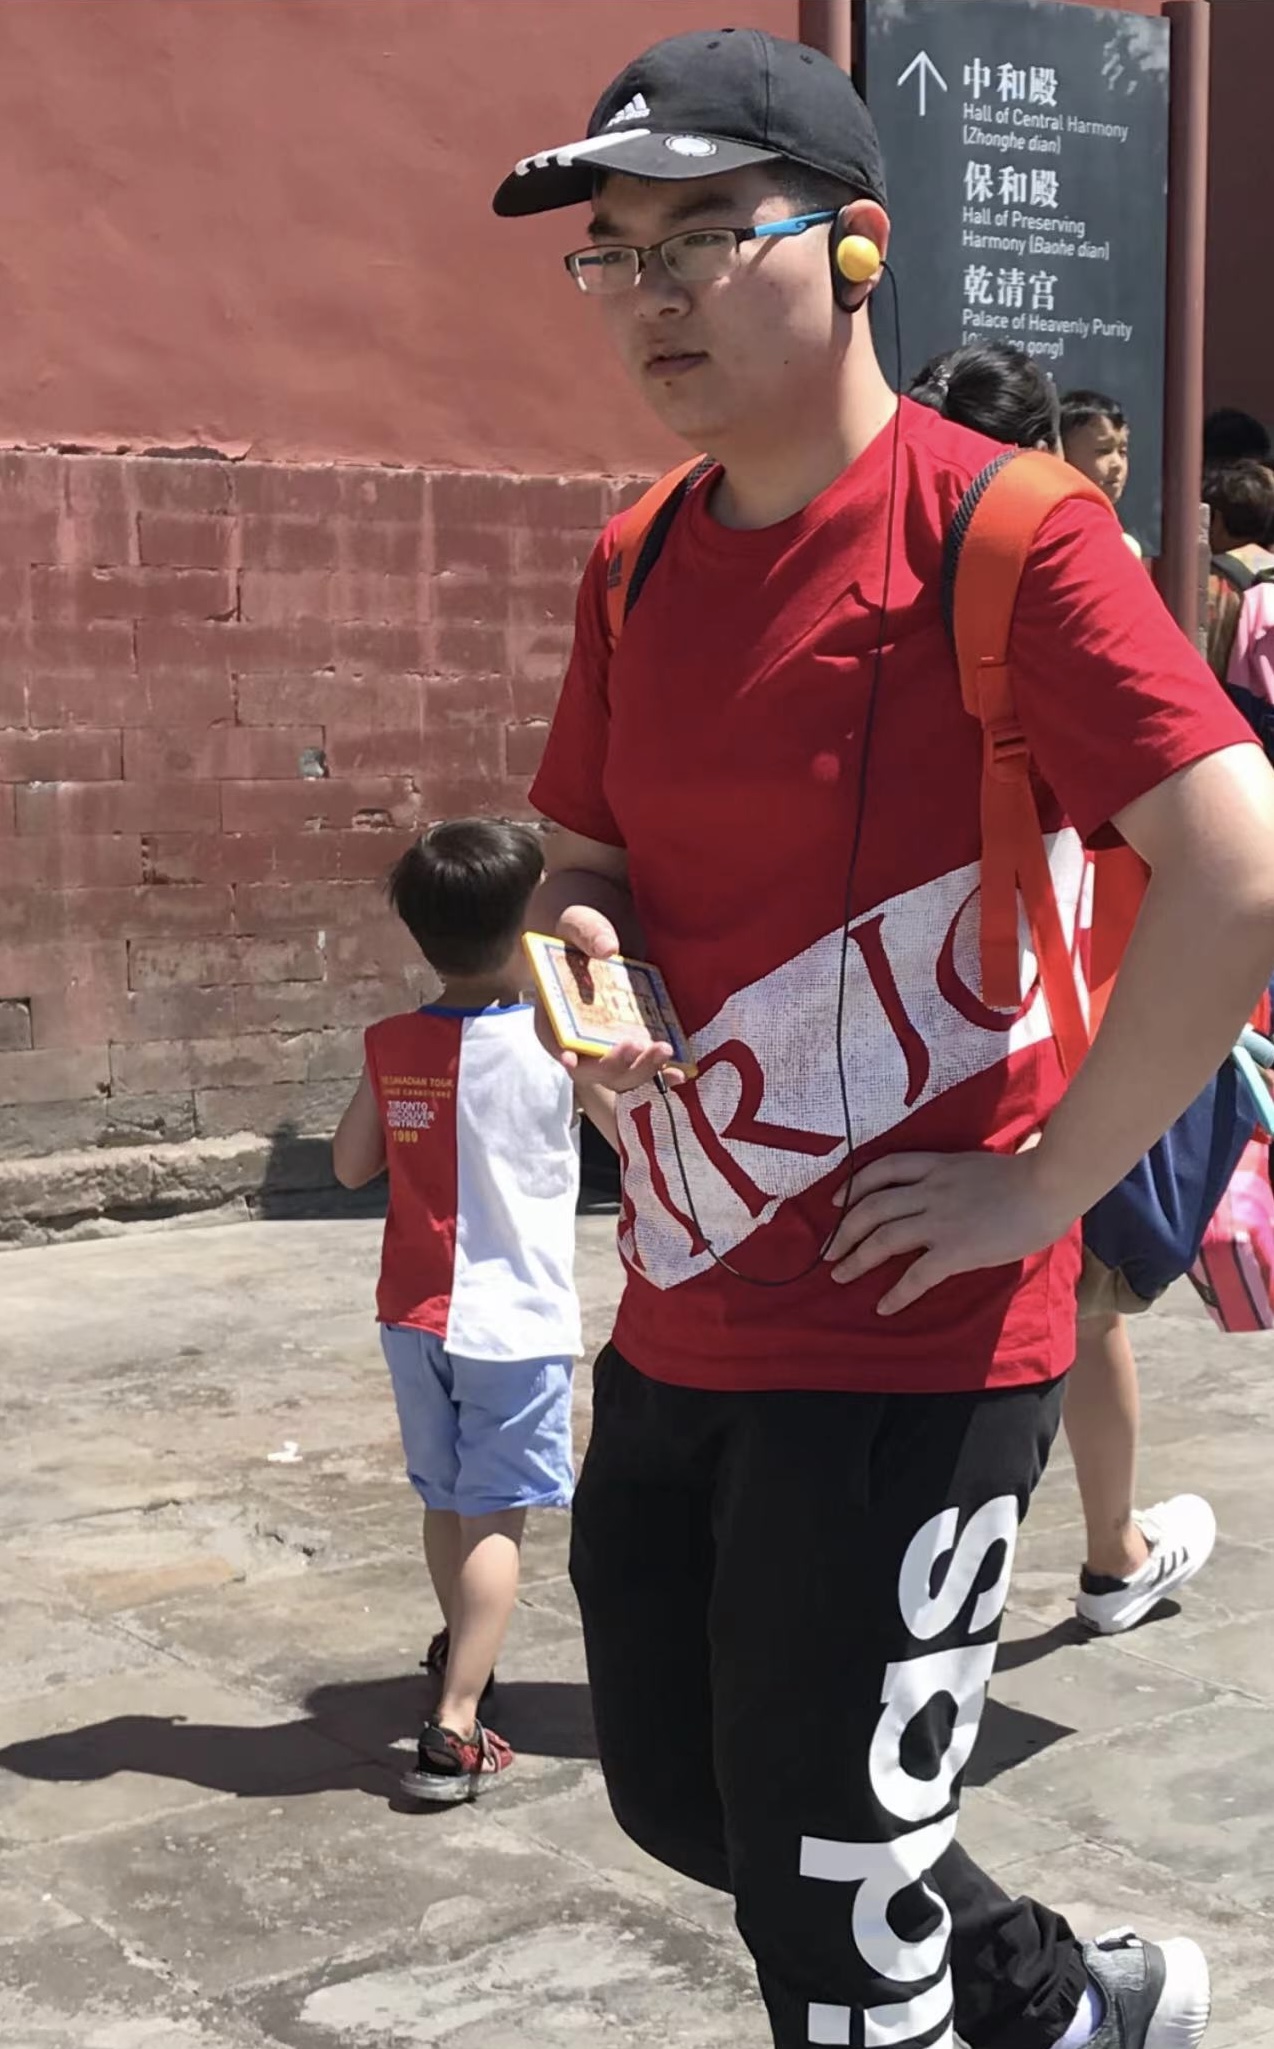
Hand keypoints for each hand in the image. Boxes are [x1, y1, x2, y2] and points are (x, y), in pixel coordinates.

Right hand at [535, 905, 682, 1094]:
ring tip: (663, 1050)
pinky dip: (662, 1070)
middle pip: (592, 1066)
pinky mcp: (640, 1030)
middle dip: (612, 1065)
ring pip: (622, 1071)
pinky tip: (681, 1069)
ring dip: (641, 1070)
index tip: (573, 1058)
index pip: (554, 1039)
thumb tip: (608, 948)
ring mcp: (613, 1034)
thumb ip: (587, 931)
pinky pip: (648, 1060)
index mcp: (556, 1008)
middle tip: (635, 1045)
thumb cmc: (579, 915)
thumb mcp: (576, 917)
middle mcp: (583, 1030)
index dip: (563, 1052)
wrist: (607, 908)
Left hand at [823, 1147, 1077, 1315]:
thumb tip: (954, 1186)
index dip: (853, 1185)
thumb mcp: (979, 1165)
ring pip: (883, 1238)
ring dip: (856, 1259)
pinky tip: (884, 1306)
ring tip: (841, 1276)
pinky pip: (916, 1275)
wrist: (1049, 1186)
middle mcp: (930, 1190)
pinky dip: (896, 1293)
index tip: (836, 1200)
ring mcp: (940, 1219)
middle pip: (871, 1206)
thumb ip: (958, 1176)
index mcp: (937, 1166)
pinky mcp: (955, 1249)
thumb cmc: (1028, 1176)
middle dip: (844, 1230)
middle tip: (829, 1251)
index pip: (883, 1169)